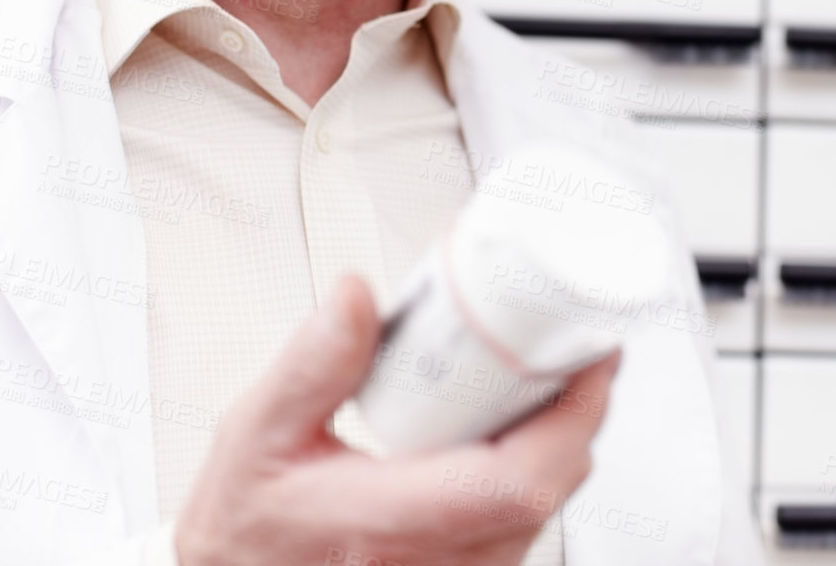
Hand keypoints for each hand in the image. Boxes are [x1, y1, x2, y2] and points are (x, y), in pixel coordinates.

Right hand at [174, 274, 620, 565]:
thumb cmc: (245, 524)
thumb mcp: (258, 431)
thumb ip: (312, 362)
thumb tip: (357, 297)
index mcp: (383, 524)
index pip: (512, 483)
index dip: (570, 420)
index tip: (589, 361)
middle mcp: (429, 564)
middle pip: (546, 492)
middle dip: (578, 414)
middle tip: (578, 350)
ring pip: (542, 512)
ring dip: (561, 444)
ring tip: (552, 379)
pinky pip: (522, 528)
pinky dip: (537, 473)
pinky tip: (521, 430)